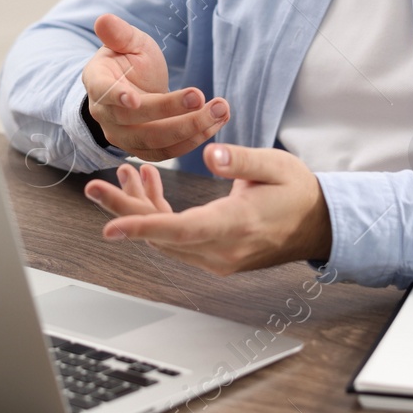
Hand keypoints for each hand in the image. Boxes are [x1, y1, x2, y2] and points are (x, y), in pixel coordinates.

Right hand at [82, 13, 227, 161]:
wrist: (135, 86)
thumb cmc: (130, 60)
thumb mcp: (129, 42)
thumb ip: (119, 33)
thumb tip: (103, 18)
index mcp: (97, 83)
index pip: (104, 93)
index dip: (117, 97)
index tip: (136, 99)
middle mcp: (105, 115)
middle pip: (136, 120)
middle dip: (171, 111)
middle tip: (201, 97)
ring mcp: (122, 136)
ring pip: (155, 141)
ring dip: (190, 129)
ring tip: (220, 111)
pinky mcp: (142, 149)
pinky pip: (167, 152)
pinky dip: (193, 141)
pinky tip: (215, 124)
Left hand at [82, 142, 332, 274]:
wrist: (318, 224)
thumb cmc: (298, 191)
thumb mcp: (276, 166)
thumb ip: (241, 160)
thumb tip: (210, 154)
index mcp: (237, 225)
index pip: (181, 231)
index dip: (142, 228)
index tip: (109, 227)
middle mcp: (222, 251)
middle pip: (162, 236)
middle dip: (124, 211)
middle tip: (93, 187)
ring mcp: (217, 258)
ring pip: (166, 237)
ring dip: (140, 208)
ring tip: (124, 172)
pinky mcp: (214, 255)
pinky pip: (177, 237)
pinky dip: (158, 213)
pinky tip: (149, 182)